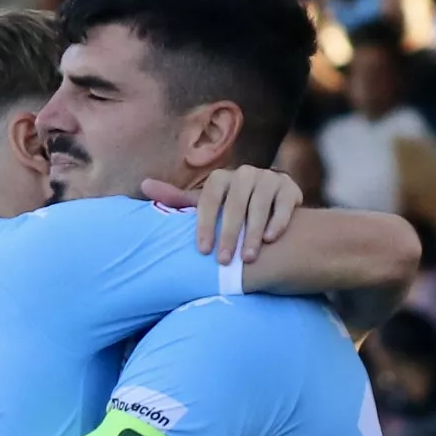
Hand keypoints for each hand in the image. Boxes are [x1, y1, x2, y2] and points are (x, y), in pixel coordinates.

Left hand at [149, 167, 301, 261]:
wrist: (274, 214)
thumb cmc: (232, 214)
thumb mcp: (207, 207)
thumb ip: (179, 200)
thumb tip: (144, 185)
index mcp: (221, 178)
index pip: (209, 198)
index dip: (205, 223)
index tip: (202, 250)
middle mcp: (246, 173)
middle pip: (235, 203)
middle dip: (229, 234)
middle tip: (224, 261)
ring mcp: (270, 178)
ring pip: (260, 204)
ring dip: (253, 232)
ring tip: (248, 258)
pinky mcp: (291, 188)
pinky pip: (284, 204)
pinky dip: (277, 222)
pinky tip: (271, 240)